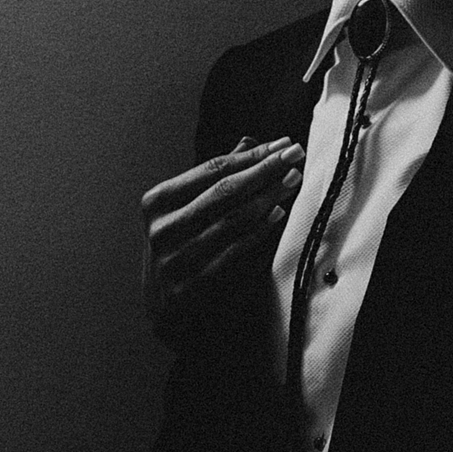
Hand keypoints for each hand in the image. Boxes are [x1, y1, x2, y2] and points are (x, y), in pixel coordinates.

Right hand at [140, 136, 304, 336]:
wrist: (164, 310)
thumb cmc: (182, 248)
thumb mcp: (187, 211)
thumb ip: (215, 178)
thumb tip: (250, 141)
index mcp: (157, 202)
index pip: (211, 169)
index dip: (251, 155)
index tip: (283, 144)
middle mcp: (161, 229)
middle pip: (223, 191)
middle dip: (264, 171)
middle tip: (295, 156)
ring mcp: (174, 259)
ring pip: (231, 221)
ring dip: (267, 198)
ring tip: (292, 182)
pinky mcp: (190, 287)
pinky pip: (233, 253)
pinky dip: (258, 232)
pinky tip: (278, 215)